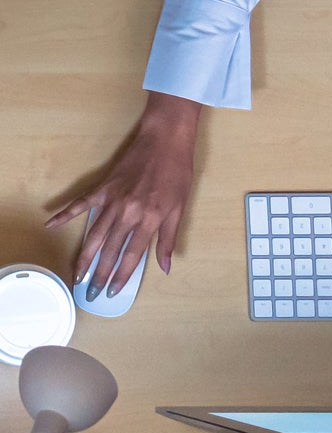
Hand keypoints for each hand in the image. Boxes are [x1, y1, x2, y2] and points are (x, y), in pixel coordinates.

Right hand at [45, 92, 201, 296]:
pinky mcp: (103, 187)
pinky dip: (65, 214)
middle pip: (110, 250)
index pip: (131, 255)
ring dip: (85, 256)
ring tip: (76, 275)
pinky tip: (51, 225)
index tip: (112, 291)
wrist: (165, 140)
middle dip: (100, 274)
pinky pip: (81, 204)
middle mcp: (128, 213)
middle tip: (91, 292)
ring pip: (94, 235)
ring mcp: (113, 200)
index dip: (121, 276)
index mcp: (149, 219)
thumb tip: (166, 267)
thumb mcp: (179, 207)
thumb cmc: (177, 173)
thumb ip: (168, 238)